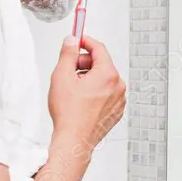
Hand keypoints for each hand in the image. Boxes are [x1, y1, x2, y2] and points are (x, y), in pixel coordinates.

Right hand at [49, 35, 126, 150]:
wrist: (74, 140)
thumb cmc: (69, 113)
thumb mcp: (62, 76)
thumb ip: (68, 54)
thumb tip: (72, 41)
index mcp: (108, 74)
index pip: (99, 48)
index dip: (85, 41)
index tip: (77, 40)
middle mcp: (118, 86)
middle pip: (101, 64)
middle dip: (84, 64)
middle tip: (68, 72)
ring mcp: (119, 100)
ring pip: (103, 80)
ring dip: (89, 79)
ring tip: (73, 91)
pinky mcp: (116, 111)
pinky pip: (106, 94)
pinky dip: (95, 92)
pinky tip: (81, 102)